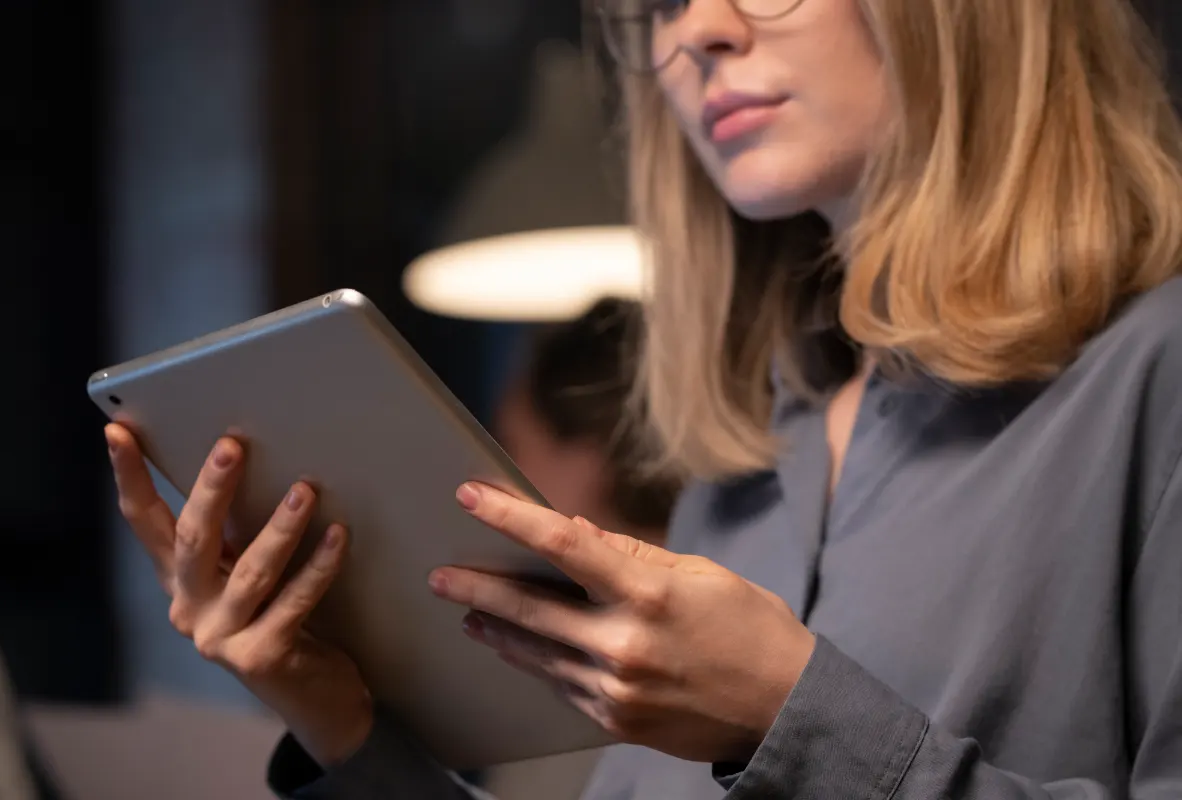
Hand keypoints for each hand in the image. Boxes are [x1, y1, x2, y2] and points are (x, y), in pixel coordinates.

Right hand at [105, 424, 372, 766]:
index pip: (143, 521)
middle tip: (231, 446)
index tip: (117, 430)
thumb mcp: (246, 572)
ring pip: (251, 571)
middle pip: (192, 539)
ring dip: (281, 527)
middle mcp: (190, 609)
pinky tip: (338, 536)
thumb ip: (235, 533)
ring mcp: (221, 637)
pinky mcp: (260, 657)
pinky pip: (294, 602)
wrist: (313, 697)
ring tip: (306, 489)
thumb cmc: (281, 619)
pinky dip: (318, 568)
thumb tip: (241, 455)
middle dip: (210, 489)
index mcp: (181, 580)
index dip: (129, 476)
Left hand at [429, 482, 814, 763]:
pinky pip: (560, 685)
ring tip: (466, 611)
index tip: (470, 496)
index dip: (511, 516)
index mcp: (649, 594)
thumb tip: (576, 532)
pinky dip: (534, 662)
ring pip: (536, 652)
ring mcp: (616, 689)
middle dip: (477, 587)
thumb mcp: (701, 575)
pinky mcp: (615, 720)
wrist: (786, 711)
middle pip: (530, 608)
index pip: (564, 544)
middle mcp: (625, 644)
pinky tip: (514, 647)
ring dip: (496, 628)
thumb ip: (632, 555)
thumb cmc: (750, 630)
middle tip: (439, 575)